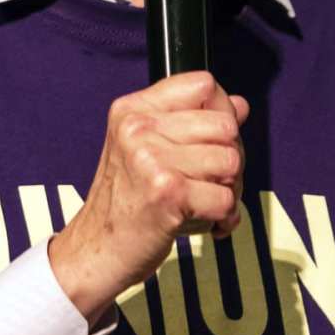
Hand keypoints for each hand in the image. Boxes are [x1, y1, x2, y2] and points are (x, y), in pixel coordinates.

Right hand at [49, 71, 247, 321]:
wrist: (96, 249)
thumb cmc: (123, 202)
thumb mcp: (146, 148)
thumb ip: (191, 122)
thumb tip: (238, 104)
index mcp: (132, 110)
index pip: (203, 85)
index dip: (221, 112)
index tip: (211, 139)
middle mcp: (138, 129)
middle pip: (225, 126)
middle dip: (230, 158)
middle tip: (208, 180)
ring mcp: (151, 160)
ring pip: (231, 162)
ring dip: (228, 190)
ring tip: (202, 201)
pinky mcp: (167, 193)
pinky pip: (226, 199)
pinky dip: (222, 217)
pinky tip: (200, 220)